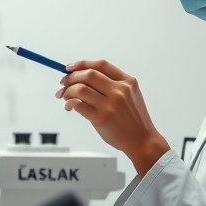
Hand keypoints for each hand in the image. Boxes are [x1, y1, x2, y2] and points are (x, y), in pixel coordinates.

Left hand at [57, 59, 170, 174]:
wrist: (142, 140)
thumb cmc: (134, 119)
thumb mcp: (131, 94)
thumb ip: (112, 83)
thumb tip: (82, 76)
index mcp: (128, 82)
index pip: (101, 65)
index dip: (82, 64)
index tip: (70, 68)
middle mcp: (119, 91)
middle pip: (88, 75)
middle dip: (71, 77)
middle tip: (63, 83)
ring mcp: (110, 105)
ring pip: (80, 89)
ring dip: (67, 91)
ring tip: (65, 96)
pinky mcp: (100, 119)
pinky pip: (78, 105)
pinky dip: (69, 103)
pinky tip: (69, 106)